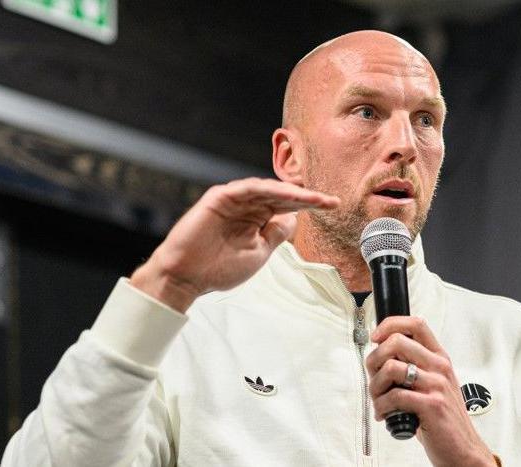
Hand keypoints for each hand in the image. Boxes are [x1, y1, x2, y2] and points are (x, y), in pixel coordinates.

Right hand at [130, 177, 338, 311]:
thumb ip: (276, 233)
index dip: (310, 205)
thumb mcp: (259, 253)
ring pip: (268, 190)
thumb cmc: (219, 268)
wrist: (186, 277)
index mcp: (257, 219)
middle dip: (307, 198)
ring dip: (291, 193)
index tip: (333, 205)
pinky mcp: (220, 196)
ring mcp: (234, 200)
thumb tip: (296, 218)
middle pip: (283, 196)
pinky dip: (268, 190)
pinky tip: (287, 194)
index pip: (289, 208)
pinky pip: (248, 189)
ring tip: (313, 198)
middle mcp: (247, 206)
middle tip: (330, 200)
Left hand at [366, 316, 493, 466]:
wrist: (463, 449)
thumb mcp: (432, 385)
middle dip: (375, 359)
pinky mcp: (432, 404)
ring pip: (391, 368)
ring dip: (375, 387)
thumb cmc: (443, 419)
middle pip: (397, 342)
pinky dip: (382, 406)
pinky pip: (395, 395)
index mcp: (439, 358)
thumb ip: (413, 367)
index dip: (390, 325)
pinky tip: (385, 414)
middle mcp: (439, 367)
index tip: (376, 337)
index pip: (415, 324)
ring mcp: (437, 385)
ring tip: (379, 400)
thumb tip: (380, 355)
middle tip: (374, 377)